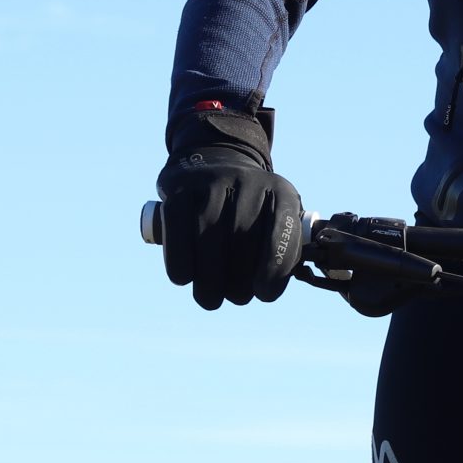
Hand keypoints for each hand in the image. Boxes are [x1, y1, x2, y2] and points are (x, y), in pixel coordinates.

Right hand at [156, 103, 306, 309]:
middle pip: (243, 239)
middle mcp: (249, 181)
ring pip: (209, 238)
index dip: (275, 269)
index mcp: (281, 191)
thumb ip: (280, 249)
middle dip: (239, 280)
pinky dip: (180, 260)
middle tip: (235, 298)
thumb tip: (267, 289)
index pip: (283, 231)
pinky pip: (178, 230)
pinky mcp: (179, 189)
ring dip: (209, 279)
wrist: (213, 162)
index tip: (264, 294)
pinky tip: (183, 279)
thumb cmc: (249, 208)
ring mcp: (212, 182)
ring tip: (210, 299)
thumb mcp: (275, 217)